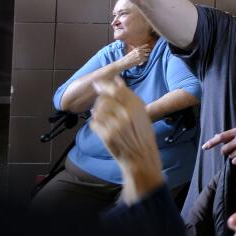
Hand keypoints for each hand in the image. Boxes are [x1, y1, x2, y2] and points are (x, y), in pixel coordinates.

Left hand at [91, 77, 163, 202]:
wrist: (141, 156)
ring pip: (97, 111)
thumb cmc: (142, 134)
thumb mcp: (141, 112)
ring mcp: (116, 125)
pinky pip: (94, 124)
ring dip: (96, 112)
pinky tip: (100, 125)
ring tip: (101, 116)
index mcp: (137, 106)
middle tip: (99, 102)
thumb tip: (117, 80)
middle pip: (104, 99)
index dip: (105, 85)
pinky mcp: (107, 136)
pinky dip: (95, 123)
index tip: (98, 83)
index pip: (116, 90)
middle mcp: (126, 114)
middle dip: (99, 100)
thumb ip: (128, 96)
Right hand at [119, 44, 152, 69]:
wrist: (123, 63)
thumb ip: (135, 49)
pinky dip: (145, 60)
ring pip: (148, 54)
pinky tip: (142, 61)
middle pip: (148, 50)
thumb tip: (135, 46)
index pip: (146, 45)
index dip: (148, 47)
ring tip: (144, 58)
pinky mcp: (140, 60)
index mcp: (137, 48)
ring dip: (147, 56)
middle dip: (148, 52)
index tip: (147, 49)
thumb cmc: (127, 58)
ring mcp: (140, 55)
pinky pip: (146, 59)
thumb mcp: (132, 52)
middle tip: (146, 55)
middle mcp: (139, 51)